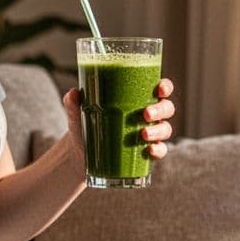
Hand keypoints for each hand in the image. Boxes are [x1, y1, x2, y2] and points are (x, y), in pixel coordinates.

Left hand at [61, 78, 175, 160]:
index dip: (165, 87)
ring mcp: (148, 134)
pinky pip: (160, 151)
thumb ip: (73, 102)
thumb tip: (73, 93)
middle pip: (166, 108)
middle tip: (146, 114)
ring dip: (159, 130)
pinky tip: (149, 151)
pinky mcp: (144, 153)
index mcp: (137, 98)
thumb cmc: (84, 123)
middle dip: (161, 109)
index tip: (159, 88)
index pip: (159, 88)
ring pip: (165, 129)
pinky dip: (158, 151)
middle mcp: (147, 115)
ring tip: (143, 134)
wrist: (78, 151)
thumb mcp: (77, 112)